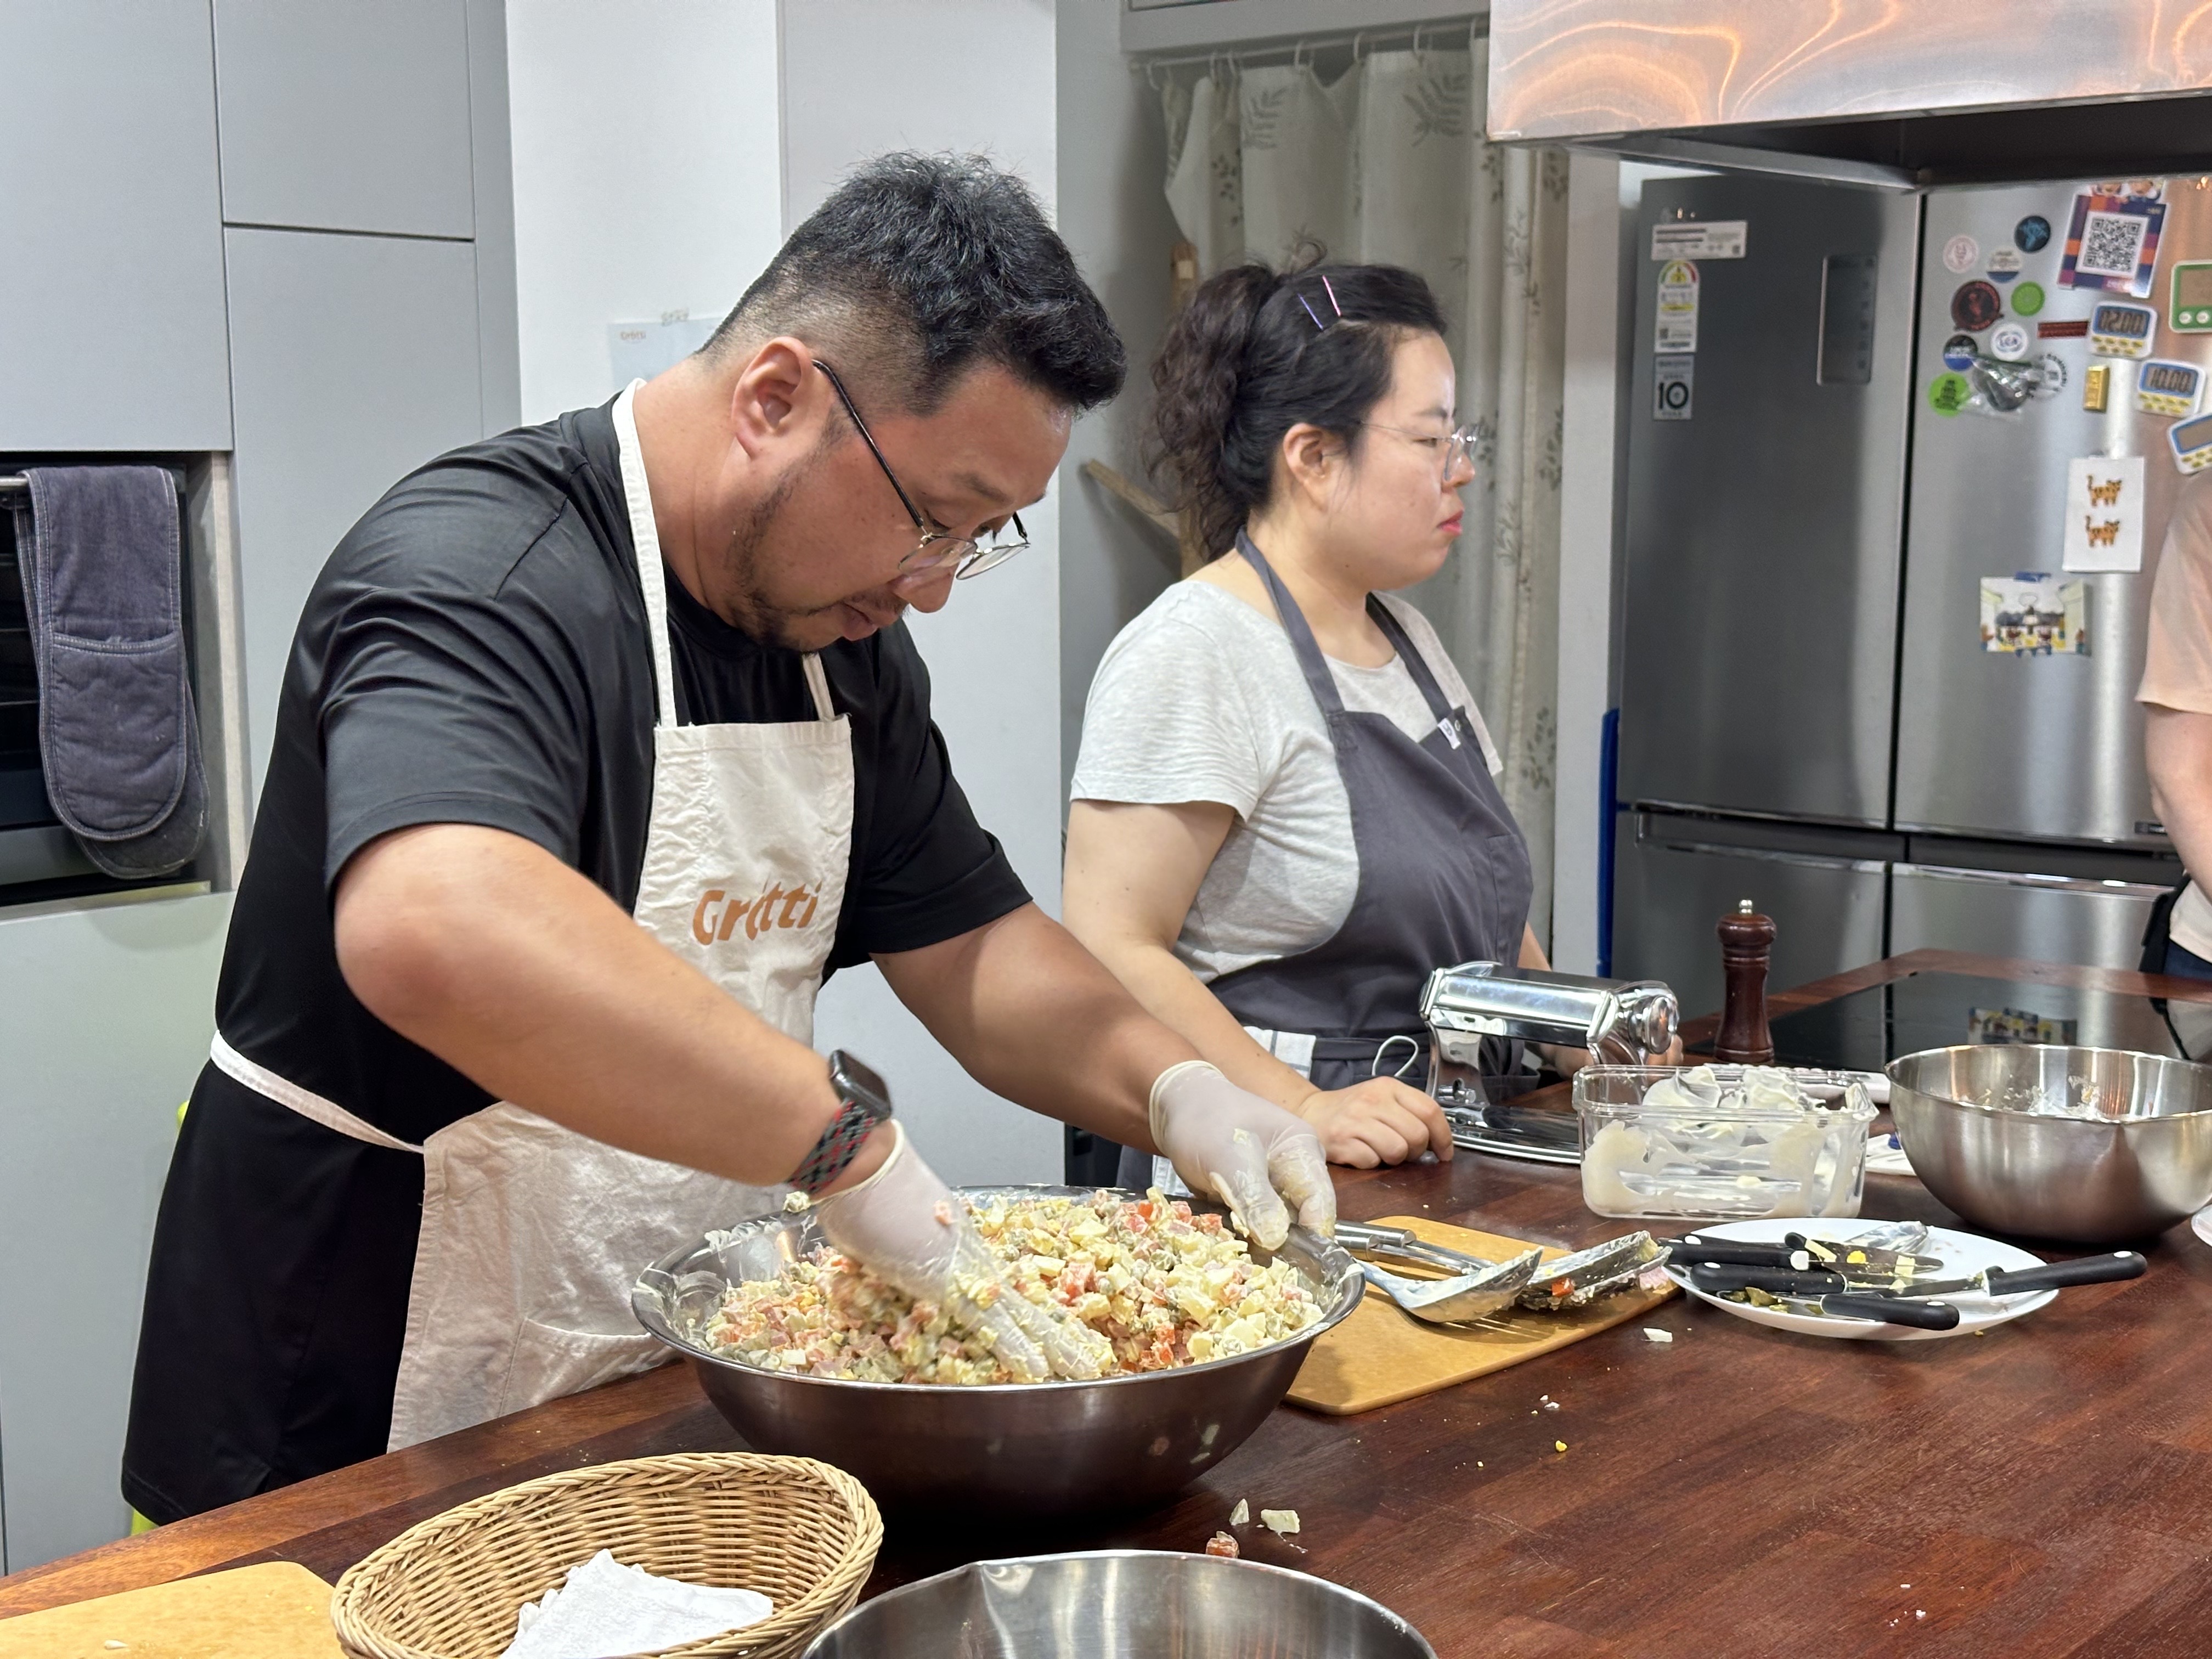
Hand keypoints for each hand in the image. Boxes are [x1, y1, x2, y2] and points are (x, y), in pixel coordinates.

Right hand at [813, 1124, 1113, 1382]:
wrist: (862, 1163)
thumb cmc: (861, 1189)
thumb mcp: (875, 1230)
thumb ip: (884, 1248)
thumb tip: (869, 1254)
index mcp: (956, 1244)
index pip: (995, 1287)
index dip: (1018, 1311)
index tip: (1039, 1331)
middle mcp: (972, 1255)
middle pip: (1021, 1302)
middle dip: (1052, 1332)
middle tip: (1084, 1356)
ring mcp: (967, 1267)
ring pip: (1019, 1314)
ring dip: (1050, 1345)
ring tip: (1081, 1368)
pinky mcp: (953, 1283)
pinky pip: (990, 1324)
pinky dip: (1014, 1348)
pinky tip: (1036, 1370)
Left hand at [1151, 1062, 1335, 1246]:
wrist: (1175, 1105)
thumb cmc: (1206, 1120)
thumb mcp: (1229, 1157)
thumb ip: (1254, 1196)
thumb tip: (1276, 1239)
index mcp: (1302, 1152)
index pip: (1321, 1202)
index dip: (1313, 1235)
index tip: (1295, 1264)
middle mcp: (1293, 1172)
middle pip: (1301, 1219)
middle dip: (1284, 1246)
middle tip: (1262, 1270)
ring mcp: (1271, 1187)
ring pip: (1275, 1228)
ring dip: (1258, 1245)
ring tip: (1240, 1261)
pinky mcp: (1249, 1199)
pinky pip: (1252, 1227)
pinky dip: (1240, 1238)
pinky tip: (1225, 1248)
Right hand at [1295, 1077, 1453, 1168]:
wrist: (1310, 1113)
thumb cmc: (1352, 1110)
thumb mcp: (1382, 1098)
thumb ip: (1410, 1112)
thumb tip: (1440, 1140)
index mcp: (1388, 1087)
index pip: (1430, 1110)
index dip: (1444, 1136)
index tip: (1445, 1151)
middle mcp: (1372, 1100)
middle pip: (1417, 1134)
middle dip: (1417, 1151)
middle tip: (1406, 1152)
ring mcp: (1355, 1120)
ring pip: (1398, 1150)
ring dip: (1394, 1159)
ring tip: (1382, 1151)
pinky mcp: (1341, 1141)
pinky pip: (1373, 1161)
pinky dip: (1371, 1163)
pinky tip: (1362, 1152)